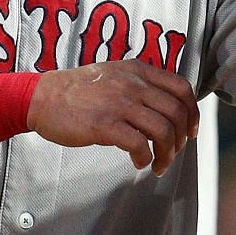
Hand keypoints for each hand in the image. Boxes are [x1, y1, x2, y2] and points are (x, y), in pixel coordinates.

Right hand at [27, 61, 199, 176]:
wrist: (41, 97)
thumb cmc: (77, 91)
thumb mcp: (114, 74)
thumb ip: (140, 84)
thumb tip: (166, 108)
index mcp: (138, 70)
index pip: (182, 88)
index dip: (193, 113)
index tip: (191, 131)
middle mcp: (133, 84)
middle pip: (177, 112)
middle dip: (182, 138)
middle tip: (173, 152)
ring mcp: (119, 103)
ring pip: (163, 130)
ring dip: (167, 153)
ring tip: (159, 164)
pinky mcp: (104, 124)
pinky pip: (139, 144)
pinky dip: (145, 158)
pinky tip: (140, 162)